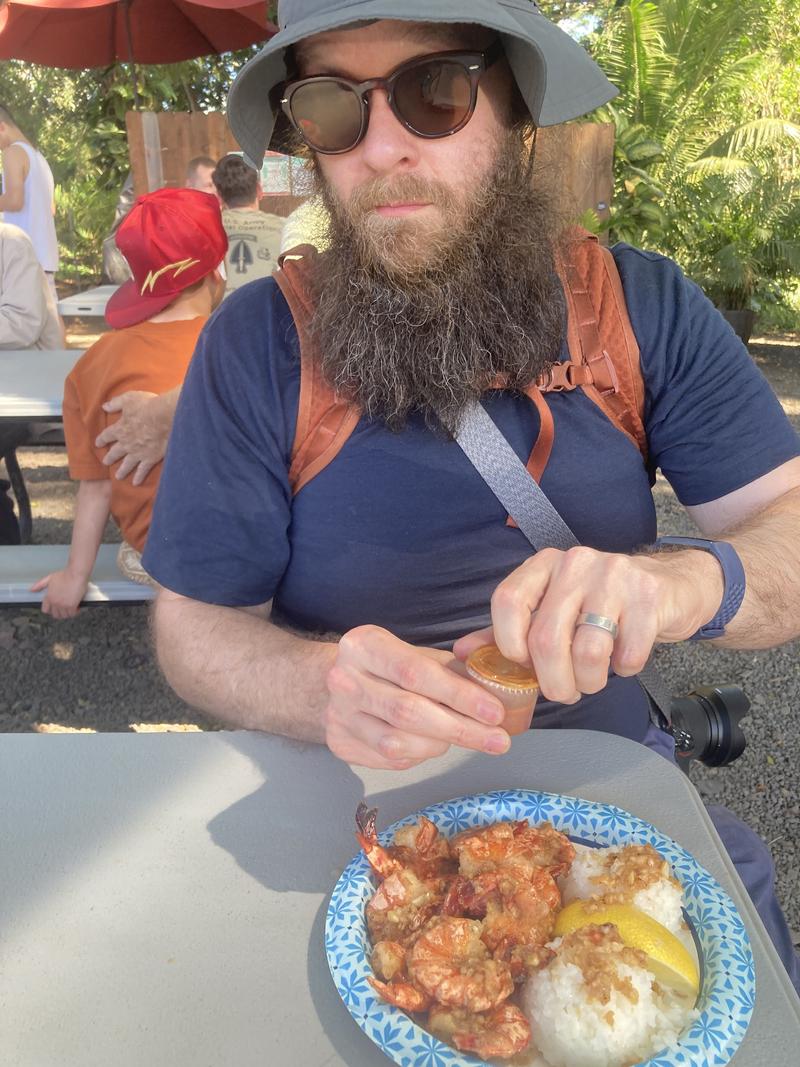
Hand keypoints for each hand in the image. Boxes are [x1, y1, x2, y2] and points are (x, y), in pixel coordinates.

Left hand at [30, 569, 88, 618]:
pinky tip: (76, 607)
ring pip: (64, 616)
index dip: (51, 610)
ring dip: (67, 613)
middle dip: (60, 613)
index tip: (55, 608)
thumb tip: (32, 589)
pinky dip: (75, 612)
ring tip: (71, 608)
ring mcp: (63, 605)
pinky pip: (72, 614)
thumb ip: (40, 585)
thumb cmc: (65, 575)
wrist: (75, 574)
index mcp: (49, 597)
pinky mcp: (72, 605)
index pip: (45, 610)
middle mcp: (55, 602)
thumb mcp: (50, 578)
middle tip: (64, 609)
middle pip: (55, 615)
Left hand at [94, 391, 166, 484]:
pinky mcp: (149, 458)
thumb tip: (104, 406)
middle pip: (115, 452)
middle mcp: (126, 443)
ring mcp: (137, 453)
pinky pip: (142, 470)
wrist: (164, 418)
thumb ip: (116, 403)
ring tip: (118, 476)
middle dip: (109, 458)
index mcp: (119, 429)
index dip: (101, 439)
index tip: (98, 444)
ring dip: (122, 470)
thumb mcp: (129, 399)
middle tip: (105, 462)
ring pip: (127, 464)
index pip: (107, 435)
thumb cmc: (147, 406)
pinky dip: (138, 477)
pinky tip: (135, 483)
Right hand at [324, 625, 510, 770]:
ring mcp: (337, 715)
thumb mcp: (416, 654)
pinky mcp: (340, 744)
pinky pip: (390, 760)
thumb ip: (452, 669)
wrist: (337, 681)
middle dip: (460, 729)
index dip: (459, 695)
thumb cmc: (388, 666)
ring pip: (398, 742)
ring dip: (440, 744)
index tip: (494, 712)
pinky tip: (433, 744)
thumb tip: (500, 691)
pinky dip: (420, 755)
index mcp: (364, 645)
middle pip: (408, 711)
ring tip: (464, 737)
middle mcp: (344, 680)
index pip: (416, 672)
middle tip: (498, 740)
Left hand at [453, 547, 722, 704]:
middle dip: (553, 682)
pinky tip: (624, 661)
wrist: (671, 586)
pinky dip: (624, 670)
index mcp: (543, 565)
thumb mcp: (552, 609)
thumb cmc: (601, 604)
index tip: (523, 666)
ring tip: (592, 682)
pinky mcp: (648, 595)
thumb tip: (459, 652)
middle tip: (564, 693)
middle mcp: (575, 563)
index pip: (507, 602)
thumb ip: (507, 630)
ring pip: (586, 651)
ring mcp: (613, 576)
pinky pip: (626, 653)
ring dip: (588, 682)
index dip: (508, 644)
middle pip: (545, 638)